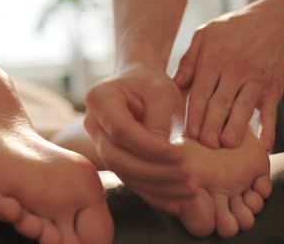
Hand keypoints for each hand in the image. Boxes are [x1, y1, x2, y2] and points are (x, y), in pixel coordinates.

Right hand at [84, 65, 193, 198]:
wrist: (139, 84)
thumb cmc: (151, 83)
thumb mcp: (161, 91)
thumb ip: (159, 122)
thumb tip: (164, 158)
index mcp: (100, 99)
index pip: (122, 131)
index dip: (149, 148)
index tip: (179, 156)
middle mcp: (93, 125)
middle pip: (118, 158)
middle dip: (154, 172)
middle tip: (187, 177)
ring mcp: (100, 144)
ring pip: (125, 174)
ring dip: (158, 187)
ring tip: (190, 191)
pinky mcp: (114, 159)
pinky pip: (132, 180)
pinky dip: (156, 193)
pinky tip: (179, 201)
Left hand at [173, 7, 283, 150]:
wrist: (275, 21)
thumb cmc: (233, 30)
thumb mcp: (205, 34)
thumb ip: (189, 60)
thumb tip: (175, 84)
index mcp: (214, 59)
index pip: (201, 92)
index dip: (194, 114)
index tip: (189, 134)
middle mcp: (235, 70)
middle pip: (221, 103)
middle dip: (212, 126)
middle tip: (206, 145)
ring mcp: (256, 80)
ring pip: (244, 108)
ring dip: (236, 128)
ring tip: (228, 145)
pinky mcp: (274, 88)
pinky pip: (271, 111)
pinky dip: (269, 129)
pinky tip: (264, 147)